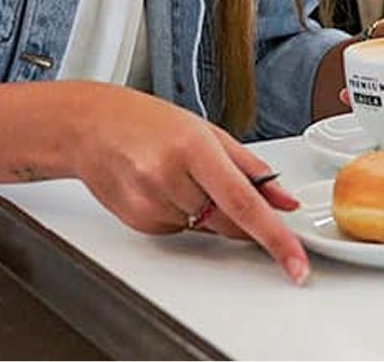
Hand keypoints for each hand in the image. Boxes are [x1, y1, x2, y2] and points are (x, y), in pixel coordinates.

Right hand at [63, 84, 309, 283]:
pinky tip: (160, 186)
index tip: (296, 262)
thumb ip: (249, 166)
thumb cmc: (143, 120)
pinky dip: (181, 215)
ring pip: (204, 228)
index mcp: (193, 147)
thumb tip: (283, 200)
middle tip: (215, 180)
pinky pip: (179, 231)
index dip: (275, 237)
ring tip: (175, 173)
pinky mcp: (139, 222)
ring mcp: (150, 202)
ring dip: (203, 210)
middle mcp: (169, 176)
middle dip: (238, 213)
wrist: (87, 126)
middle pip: (227, 221)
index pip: (244, 202)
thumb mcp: (204, 129)